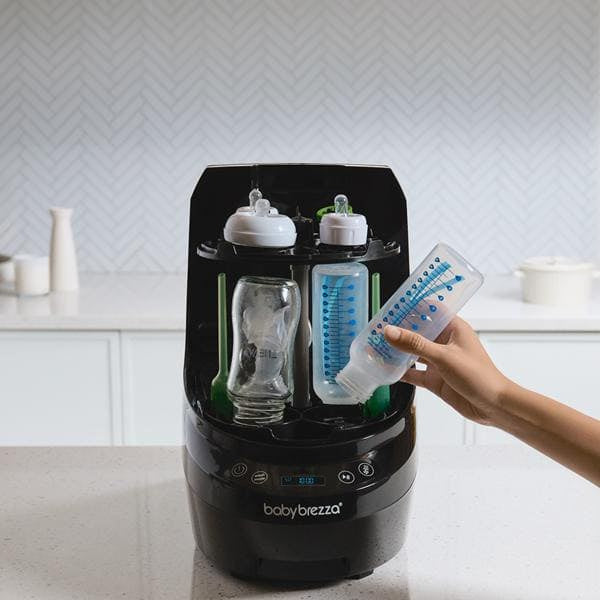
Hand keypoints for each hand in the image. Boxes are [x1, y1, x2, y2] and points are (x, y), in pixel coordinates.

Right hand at [384, 317, 509, 425]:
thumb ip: (415, 344)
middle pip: (418, 330)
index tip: (394, 305)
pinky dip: (401, 371)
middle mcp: (445, 342)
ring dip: (398, 350)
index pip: (431, 309)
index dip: (413, 305)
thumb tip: (391, 331)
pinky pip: (414, 373)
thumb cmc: (480, 376)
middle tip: (379, 326)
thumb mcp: (444, 356)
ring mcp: (439, 361)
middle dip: (400, 329)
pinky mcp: (436, 379)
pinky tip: (387, 369)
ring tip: (377, 345)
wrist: (492, 406)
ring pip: (413, 352)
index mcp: (453, 328)